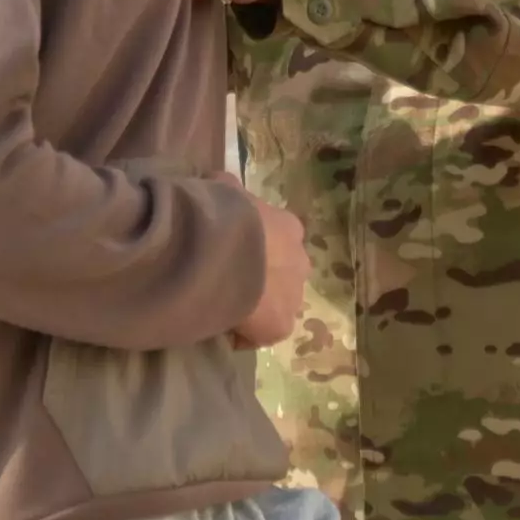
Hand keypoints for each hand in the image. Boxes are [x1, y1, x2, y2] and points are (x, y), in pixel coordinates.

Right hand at [232, 191, 308, 347]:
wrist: (221, 250)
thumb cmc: (223, 215)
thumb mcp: (223, 189)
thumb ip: (227, 189)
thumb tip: (220, 185)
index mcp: (289, 227)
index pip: (275, 240)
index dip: (252, 247)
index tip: (229, 252)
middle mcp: (301, 261)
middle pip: (280, 274)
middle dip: (258, 278)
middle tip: (225, 280)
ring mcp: (294, 296)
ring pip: (274, 304)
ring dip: (254, 306)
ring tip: (221, 304)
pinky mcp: (281, 326)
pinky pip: (259, 334)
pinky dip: (242, 333)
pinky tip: (219, 324)